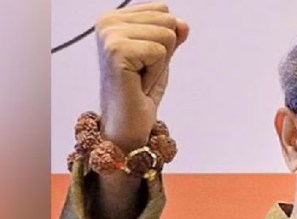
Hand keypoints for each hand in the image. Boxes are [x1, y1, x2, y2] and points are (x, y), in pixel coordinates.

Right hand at [96, 3, 188, 149]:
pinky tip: (138, 83)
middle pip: (168, 20)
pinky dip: (156, 73)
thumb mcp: (161, 57)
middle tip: (143, 72)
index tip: (145, 60)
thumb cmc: (139, 91)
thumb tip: (183, 23)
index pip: (162, 9)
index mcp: (114, 18)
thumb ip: (172, 35)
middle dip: (164, 52)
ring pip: (167, 35)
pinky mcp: (117, 50)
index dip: (164, 39)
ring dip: (160, 64)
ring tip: (140, 77)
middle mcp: (108, 22)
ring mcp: (110, 35)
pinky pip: (160, 52)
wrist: (127, 123)